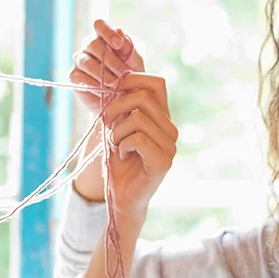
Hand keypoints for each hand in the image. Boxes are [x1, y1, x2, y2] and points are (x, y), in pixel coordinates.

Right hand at [70, 19, 143, 115]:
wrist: (125, 99)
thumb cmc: (130, 76)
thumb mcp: (134, 61)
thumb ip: (128, 47)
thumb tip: (119, 31)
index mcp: (103, 37)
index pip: (99, 25)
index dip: (107, 32)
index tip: (119, 45)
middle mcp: (89, 46)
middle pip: (92, 44)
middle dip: (110, 60)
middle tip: (124, 73)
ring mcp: (79, 60)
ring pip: (86, 62)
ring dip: (103, 75)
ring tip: (116, 85)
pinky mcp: (74, 76)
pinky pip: (80, 77)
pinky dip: (94, 85)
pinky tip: (104, 91)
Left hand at [92, 72, 176, 223]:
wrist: (121, 197)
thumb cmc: (118, 161)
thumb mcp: (117, 127)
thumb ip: (121, 106)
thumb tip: (116, 82)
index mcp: (162, 118)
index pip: (156, 84)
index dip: (133, 80)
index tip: (113, 92)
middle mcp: (170, 129)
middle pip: (143, 97)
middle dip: (116, 107)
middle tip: (107, 124)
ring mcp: (170, 146)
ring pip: (137, 119)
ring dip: (117, 132)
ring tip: (117, 146)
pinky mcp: (163, 161)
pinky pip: (138, 139)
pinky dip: (122, 146)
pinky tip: (124, 156)